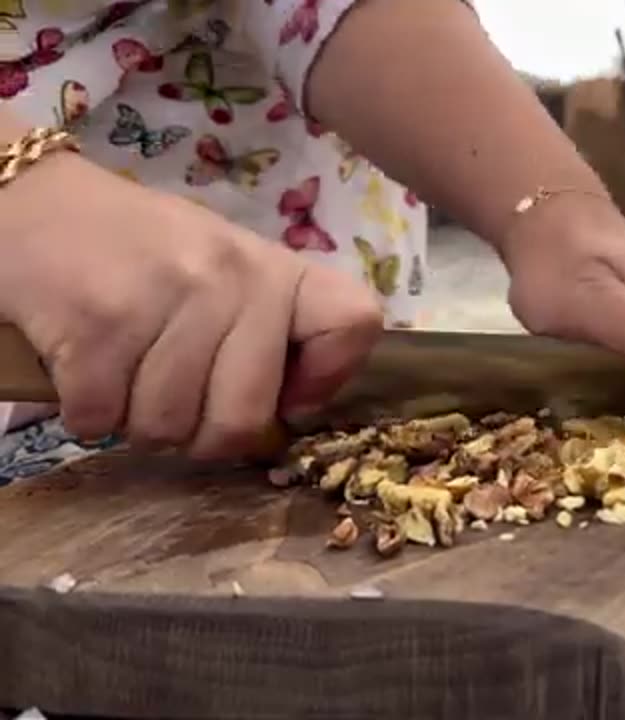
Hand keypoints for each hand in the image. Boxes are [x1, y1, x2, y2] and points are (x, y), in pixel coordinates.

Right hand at [0, 153, 381, 457]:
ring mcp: (165, 300)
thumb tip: (294, 411)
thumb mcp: (223, 269)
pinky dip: (86, 416)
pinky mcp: (97, 325)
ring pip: (168, 427)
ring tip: (125, 383)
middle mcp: (232, 280)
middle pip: (244, 418)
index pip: (354, 322)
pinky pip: (102, 418)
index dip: (327, 377)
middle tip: (177, 413)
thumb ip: (266, 329)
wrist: (30, 202)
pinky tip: (83, 374)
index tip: (286, 392)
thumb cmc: (139, 251)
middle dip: (203, 438)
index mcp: (274, 269)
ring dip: (137, 426)